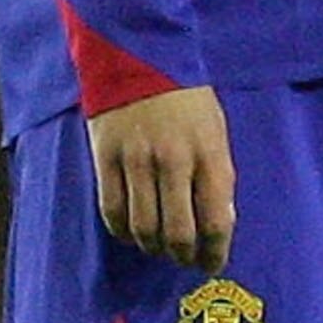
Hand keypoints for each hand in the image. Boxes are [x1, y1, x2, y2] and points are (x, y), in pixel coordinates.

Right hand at [88, 84, 236, 269]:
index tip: (212, 264)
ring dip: (153, 248)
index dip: (214, 252)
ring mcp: (136, 162)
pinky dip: (123, 231)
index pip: (216, 221)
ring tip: (160, 249)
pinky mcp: (105, 160)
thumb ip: (217, 176)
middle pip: (178, 233)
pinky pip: (112, 210)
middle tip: (185, 261)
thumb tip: (218, 221)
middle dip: (183, 257)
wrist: (138, 58)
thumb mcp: (217, 133)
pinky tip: (133, 233)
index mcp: (210, 156)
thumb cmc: (187, 99)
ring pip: (143, 228)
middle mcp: (174, 163)